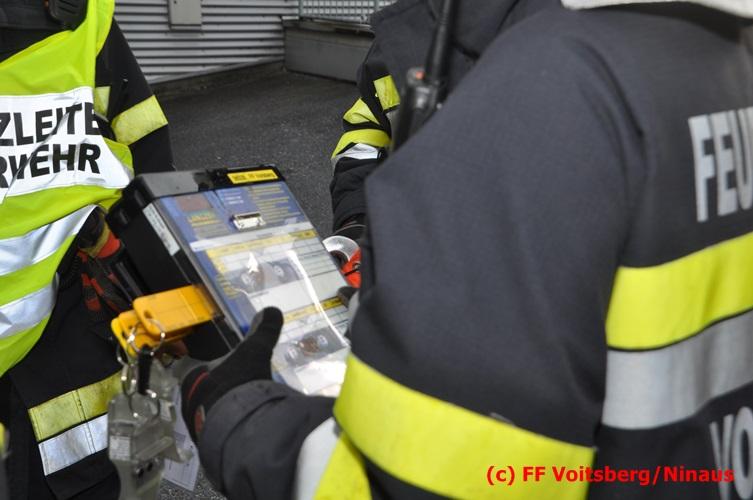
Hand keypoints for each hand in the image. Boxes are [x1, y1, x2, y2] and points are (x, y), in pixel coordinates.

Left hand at [181, 307, 282, 440]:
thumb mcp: (255, 350)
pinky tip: (247, 423)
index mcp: (194, 375)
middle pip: (207, 391)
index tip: (234, 371)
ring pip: (212, 413)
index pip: (201, 369)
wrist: (236, 423)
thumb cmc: (238, 381)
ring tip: (248, 408)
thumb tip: (272, 310)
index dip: (218, 369)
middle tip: (243, 389)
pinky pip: (220, 431)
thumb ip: (263, 330)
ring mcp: (196, 423)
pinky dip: (232, 426)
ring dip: (228, 410)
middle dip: (224, 390)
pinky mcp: (208, 442)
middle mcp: (189, 399)